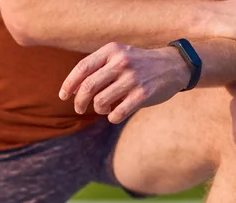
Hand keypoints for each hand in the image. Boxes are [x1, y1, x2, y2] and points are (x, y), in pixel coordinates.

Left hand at [59, 42, 189, 123]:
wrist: (172, 66)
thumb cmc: (140, 65)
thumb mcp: (120, 57)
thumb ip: (100, 68)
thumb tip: (76, 90)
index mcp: (111, 51)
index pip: (82, 68)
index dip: (69, 84)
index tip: (63, 96)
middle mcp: (121, 63)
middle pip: (88, 86)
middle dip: (79, 102)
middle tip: (78, 109)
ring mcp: (132, 79)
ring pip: (100, 101)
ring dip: (98, 109)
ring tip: (104, 108)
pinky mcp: (142, 95)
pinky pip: (117, 113)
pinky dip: (112, 117)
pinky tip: (115, 115)